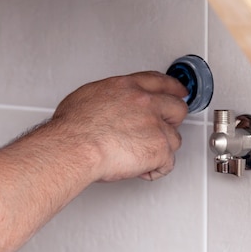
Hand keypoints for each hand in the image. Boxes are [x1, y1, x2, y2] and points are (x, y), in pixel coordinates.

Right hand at [51, 71, 188, 181]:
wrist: (74, 147)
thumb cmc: (73, 128)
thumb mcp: (87, 97)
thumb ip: (108, 97)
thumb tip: (107, 105)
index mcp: (127, 87)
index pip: (159, 82)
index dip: (173, 88)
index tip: (178, 91)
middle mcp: (145, 102)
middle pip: (177, 108)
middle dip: (172, 120)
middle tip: (161, 131)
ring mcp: (155, 126)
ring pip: (174, 138)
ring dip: (161, 149)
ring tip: (141, 156)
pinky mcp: (159, 149)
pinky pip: (168, 163)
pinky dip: (156, 170)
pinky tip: (142, 170)